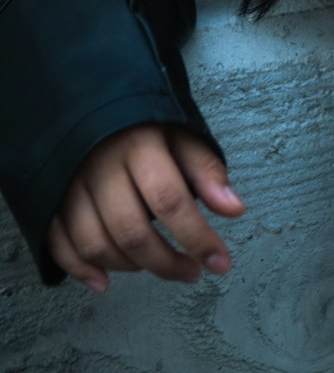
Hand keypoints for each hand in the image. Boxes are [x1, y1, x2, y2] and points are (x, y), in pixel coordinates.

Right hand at [46, 122, 245, 292]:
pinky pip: (59, 244)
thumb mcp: (181, 134)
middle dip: (166, 262)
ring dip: (130, 268)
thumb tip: (235, 209)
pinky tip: (105, 282)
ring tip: (158, 265)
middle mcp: (100, 164)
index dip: (197, 237)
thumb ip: (206, 170)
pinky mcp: (49, 196)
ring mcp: (69, 183)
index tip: (220, 263)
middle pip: (131, 230)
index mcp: (139, 143)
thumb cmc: (144, 124)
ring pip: (96, 243)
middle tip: (192, 273)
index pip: (170, 200)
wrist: (89, 102)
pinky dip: (81, 269)